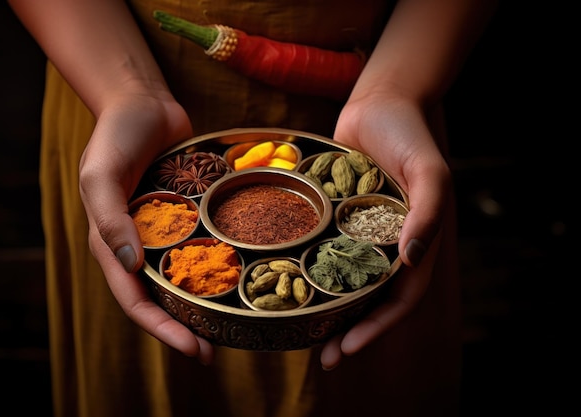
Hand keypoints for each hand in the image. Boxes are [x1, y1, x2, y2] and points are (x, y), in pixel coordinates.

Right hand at [78, 93, 215, 364]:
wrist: (143, 103)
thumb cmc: (116, 135)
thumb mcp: (102, 172)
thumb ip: (110, 216)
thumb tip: (129, 264)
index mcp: (112, 244)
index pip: (135, 299)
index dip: (162, 328)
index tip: (194, 349)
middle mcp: (140, 245)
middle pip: (161, 298)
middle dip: (184, 328)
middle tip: (215, 352)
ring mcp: (166, 232)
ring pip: (184, 279)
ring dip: (203, 305)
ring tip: (232, 325)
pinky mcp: (189, 215)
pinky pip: (203, 246)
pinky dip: (216, 265)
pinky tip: (243, 276)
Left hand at [321, 90, 451, 369]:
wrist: (379, 102)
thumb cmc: (408, 135)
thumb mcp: (429, 171)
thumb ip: (427, 213)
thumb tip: (411, 263)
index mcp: (413, 242)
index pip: (400, 297)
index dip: (378, 327)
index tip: (349, 348)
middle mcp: (385, 244)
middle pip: (369, 298)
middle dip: (350, 330)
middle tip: (325, 357)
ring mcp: (358, 232)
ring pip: (343, 280)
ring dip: (328, 309)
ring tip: (303, 332)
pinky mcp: (334, 216)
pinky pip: (322, 248)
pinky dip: (309, 269)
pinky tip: (286, 283)